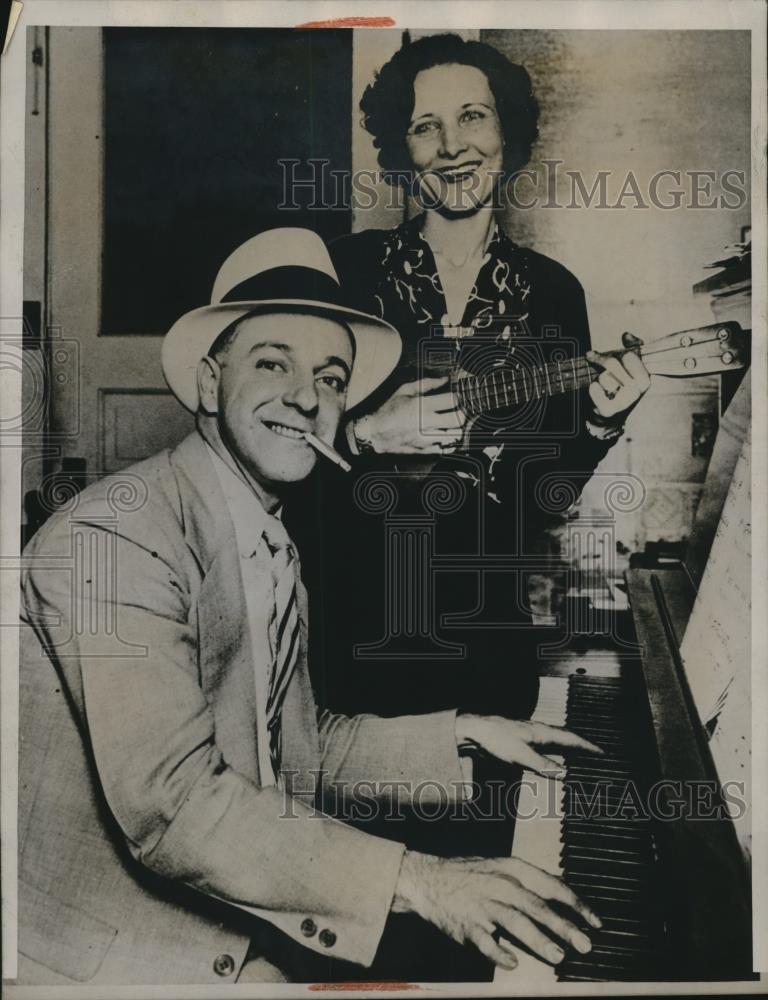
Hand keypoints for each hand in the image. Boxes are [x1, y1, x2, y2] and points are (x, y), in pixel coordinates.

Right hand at [354, 377, 465, 454]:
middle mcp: (427, 422)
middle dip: (460, 414)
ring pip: (456, 435)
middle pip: (458, 419)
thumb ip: (427, 383)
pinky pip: (447, 448)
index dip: (457, 398)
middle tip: (455, 412)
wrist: (376, 433)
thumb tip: (445, 380)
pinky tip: (442, 435)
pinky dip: (449, 442)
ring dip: (455, 429)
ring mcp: (427, 439)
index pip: (452, 401)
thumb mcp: (404, 390)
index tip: (454, 399)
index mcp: (422, 405)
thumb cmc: (390, 410)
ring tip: (449, 425)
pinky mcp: (426, 450)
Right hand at [393, 851, 601, 969]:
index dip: (575, 904)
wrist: (427, 878)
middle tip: (584, 944)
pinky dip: (500, 953)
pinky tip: (513, 962)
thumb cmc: (468, 874)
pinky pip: (486, 942)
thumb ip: (528, 883)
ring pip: (516, 922)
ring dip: (538, 940)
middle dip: (564, 926)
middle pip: (538, 906)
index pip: (551, 885)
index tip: (594, 922)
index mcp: (512, 869)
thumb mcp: (500, 867)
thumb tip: (560, 898)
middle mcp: (500, 884)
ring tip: (557, 955)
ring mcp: (483, 904)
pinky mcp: (467, 924)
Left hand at [455, 715, 602, 777]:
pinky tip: (555, 761)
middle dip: (583, 748)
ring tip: (583, 760)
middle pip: (567, 739)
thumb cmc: (496, 739)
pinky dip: (556, 755)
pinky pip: (546, 748)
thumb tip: (566, 774)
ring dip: (570, 751)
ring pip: (557, 743)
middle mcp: (540, 732)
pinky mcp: (523, 742)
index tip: (604, 753)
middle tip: (598, 757)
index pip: (572, 738)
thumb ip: (543, 765)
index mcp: (543, 732)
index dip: (589, 747)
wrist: (475, 731)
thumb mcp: (520, 756)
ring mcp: (532, 736)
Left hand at [587, 332, 650, 424]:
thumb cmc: (620, 385)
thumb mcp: (630, 366)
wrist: (611, 413)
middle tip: (593, 359)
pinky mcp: (608, 410)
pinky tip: (596, 390)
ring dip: (598, 377)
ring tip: (602, 383)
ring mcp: (623, 402)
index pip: (630, 356)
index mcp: (645, 379)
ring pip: (603, 377)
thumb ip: (633, 347)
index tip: (607, 354)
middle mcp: (637, 391)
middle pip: (613, 364)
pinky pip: (594, 389)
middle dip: (601, 361)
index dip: (617, 353)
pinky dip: (592, 387)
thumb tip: (627, 336)